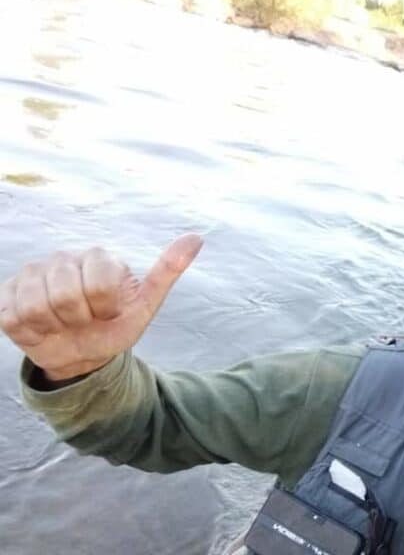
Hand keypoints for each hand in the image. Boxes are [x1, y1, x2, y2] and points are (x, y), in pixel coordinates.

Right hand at [0, 234, 202, 380]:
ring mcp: (29, 274)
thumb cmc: (114, 326)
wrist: (80, 351)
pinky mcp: (5, 295)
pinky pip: (11, 319)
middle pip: (63, 297)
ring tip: (64, 324)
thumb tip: (197, 238)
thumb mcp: (146, 305)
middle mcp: (61, 258)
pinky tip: (42, 328)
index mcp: (97, 257)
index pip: (98, 285)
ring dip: (54, 328)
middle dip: (79, 320)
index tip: (109, 312)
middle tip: (84, 321)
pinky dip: (31, 334)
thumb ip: (167, 271)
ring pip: (34, 308)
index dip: (105, 309)